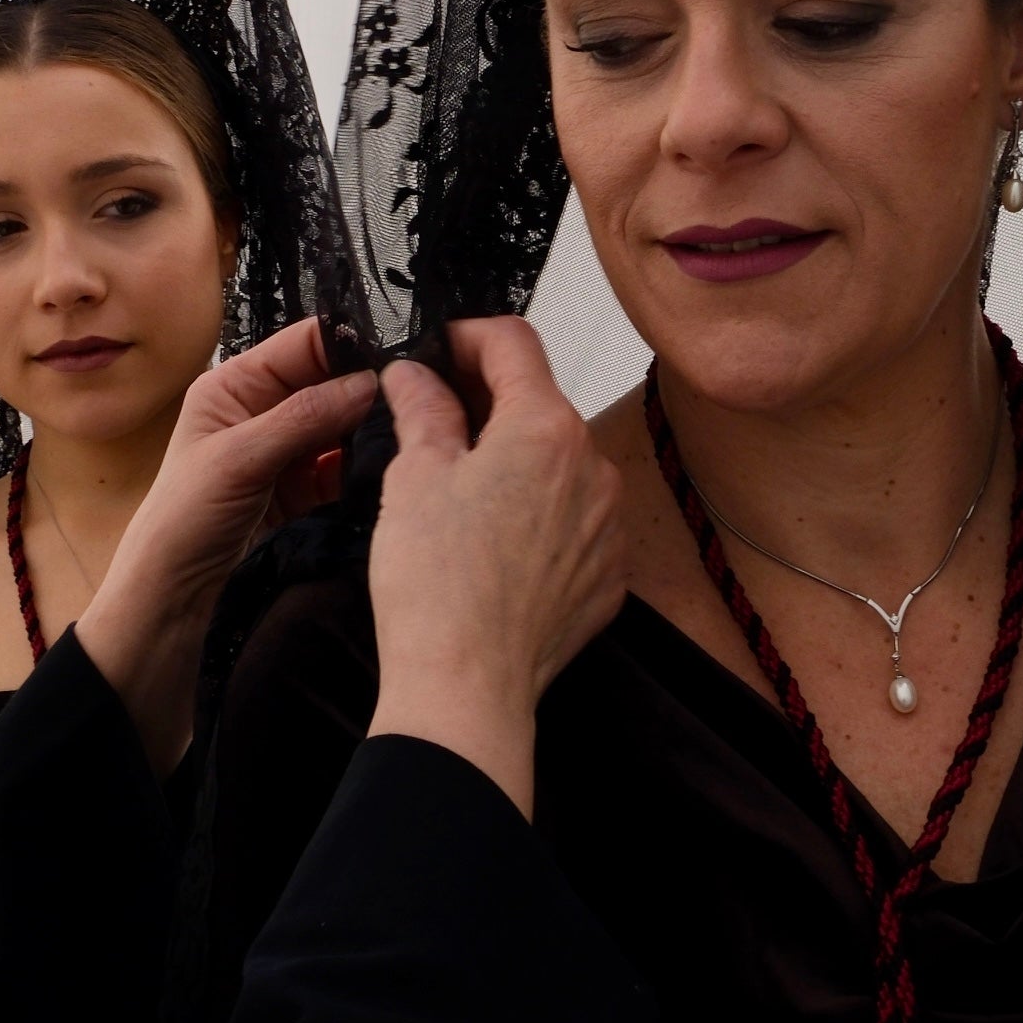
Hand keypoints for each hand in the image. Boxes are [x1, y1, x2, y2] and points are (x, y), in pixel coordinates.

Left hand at [77, 319, 378, 767]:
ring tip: (414, 433)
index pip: (304, 343)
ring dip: (370, 430)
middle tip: (421, 399)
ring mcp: (281, 452)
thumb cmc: (185, 520)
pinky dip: (362, 468)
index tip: (405, 356)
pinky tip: (393, 471)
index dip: (351, 344)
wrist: (170, 601)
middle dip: (369, 389)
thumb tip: (373, 380)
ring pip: (340, 425)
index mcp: (234, 384)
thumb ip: (306, 416)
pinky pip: (340, 467)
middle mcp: (259, 409)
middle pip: (329, 382)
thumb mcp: (240, 458)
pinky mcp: (297, 492)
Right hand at [364, 316, 624, 815]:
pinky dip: (539, 518)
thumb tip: (415, 375)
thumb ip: (423, 409)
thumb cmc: (437, 585)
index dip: (468, 336)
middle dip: (490, 404)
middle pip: (541, 406)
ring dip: (517, 462)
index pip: (514, 343)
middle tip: (435, 421)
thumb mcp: (414, 477)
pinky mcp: (607, 575)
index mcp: (546, 428)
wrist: (468, 686)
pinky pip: (575, 523)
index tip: (438, 352)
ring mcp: (608, 525)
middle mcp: (593, 467)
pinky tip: (495, 545)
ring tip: (463, 494)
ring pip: (561, 466)